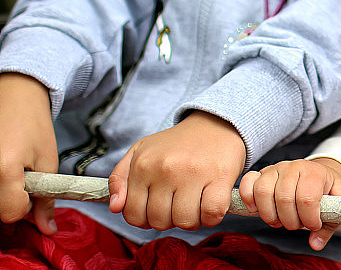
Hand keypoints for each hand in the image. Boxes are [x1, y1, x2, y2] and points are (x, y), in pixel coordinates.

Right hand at [0, 73, 58, 233]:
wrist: (16, 96)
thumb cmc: (34, 126)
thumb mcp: (48, 160)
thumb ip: (46, 199)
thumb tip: (48, 230)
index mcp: (5, 170)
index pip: (10, 213)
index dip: (25, 206)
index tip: (32, 187)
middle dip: (12, 199)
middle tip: (21, 175)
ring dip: (2, 191)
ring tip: (11, 167)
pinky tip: (3, 164)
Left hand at [108, 111, 245, 230]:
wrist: (216, 122)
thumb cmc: (178, 143)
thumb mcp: (141, 151)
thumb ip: (119, 178)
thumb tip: (115, 207)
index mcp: (143, 165)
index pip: (134, 216)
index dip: (147, 218)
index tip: (160, 206)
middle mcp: (166, 168)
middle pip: (160, 222)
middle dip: (170, 219)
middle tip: (179, 203)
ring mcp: (193, 172)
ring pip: (185, 222)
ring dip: (192, 219)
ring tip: (196, 202)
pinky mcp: (220, 176)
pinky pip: (212, 214)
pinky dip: (212, 217)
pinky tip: (211, 203)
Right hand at [238, 158, 340, 250]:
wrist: (317, 173)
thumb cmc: (327, 189)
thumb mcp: (339, 202)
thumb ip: (331, 223)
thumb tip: (315, 243)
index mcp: (313, 172)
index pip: (307, 198)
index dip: (309, 219)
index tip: (314, 224)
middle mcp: (293, 167)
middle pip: (284, 198)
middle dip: (291, 221)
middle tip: (297, 224)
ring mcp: (275, 169)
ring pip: (263, 192)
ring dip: (270, 215)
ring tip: (280, 220)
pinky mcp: (260, 174)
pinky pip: (247, 183)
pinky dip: (249, 199)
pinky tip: (258, 210)